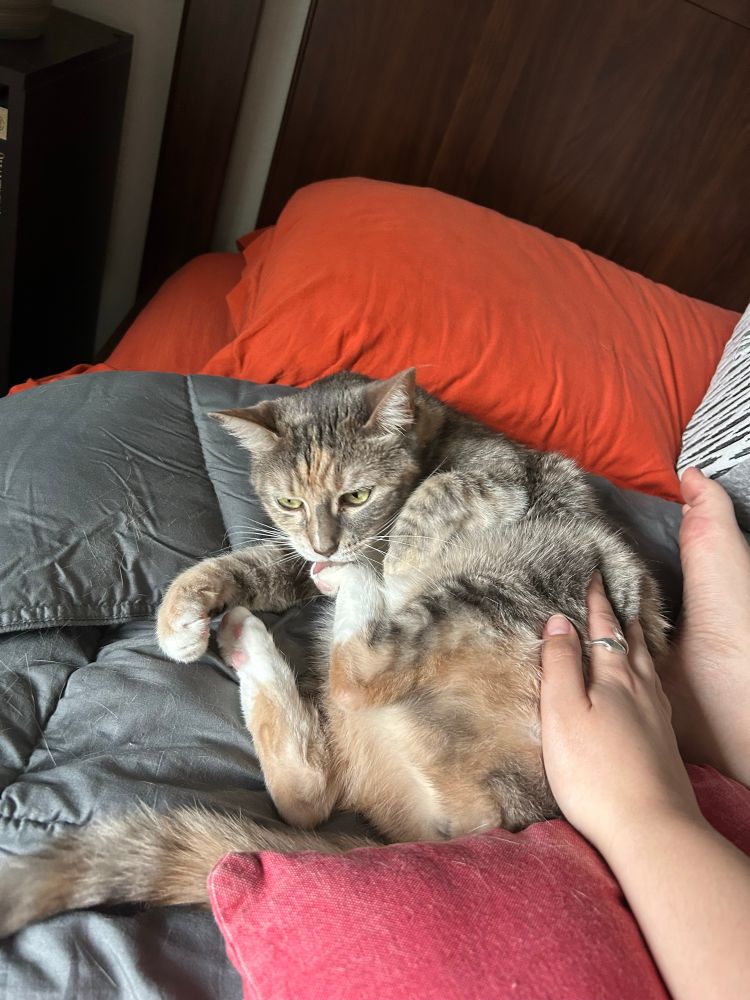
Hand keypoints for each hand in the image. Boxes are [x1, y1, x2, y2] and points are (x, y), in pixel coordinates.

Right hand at [540, 573, 700, 855]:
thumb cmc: (596, 773)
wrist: (651, 829)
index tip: (592, 576)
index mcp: (613, 679)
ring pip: (647, 666)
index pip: (603, 630)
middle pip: (631, 643)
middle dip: (620, 615)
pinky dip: (648, 672)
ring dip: (637, 640)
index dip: (596, 602)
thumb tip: (559, 622)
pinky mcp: (663, 743)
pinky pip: (655, 690)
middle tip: (616, 592)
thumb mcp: (562, 714)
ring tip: (633, 627)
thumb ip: (560, 666)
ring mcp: (656, 717)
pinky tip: (648, 683)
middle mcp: (640, 691)